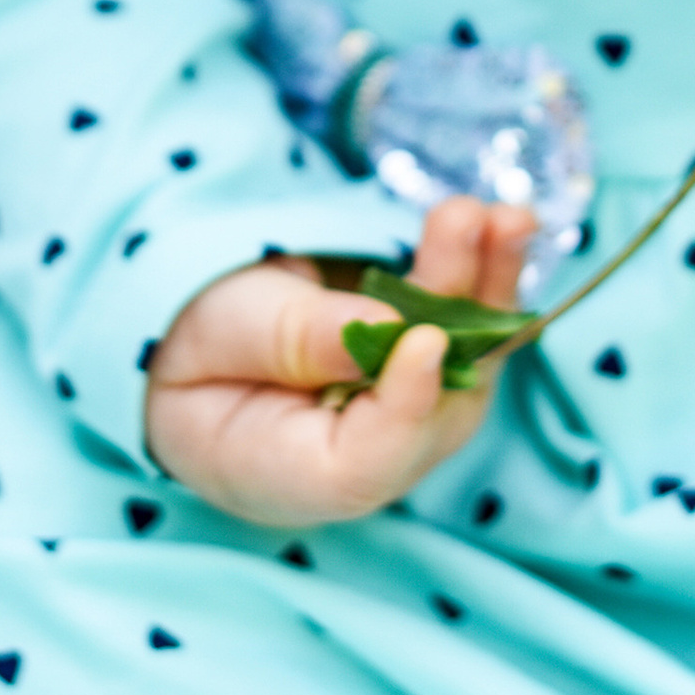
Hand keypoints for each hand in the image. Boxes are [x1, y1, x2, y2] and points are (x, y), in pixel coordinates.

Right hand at [143, 195, 536, 525]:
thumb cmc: (190, 341)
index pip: (363, 467)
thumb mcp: (221, 329)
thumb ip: (296, 335)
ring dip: (489, 286)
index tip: (425, 339)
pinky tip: (502, 224)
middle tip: (477, 230)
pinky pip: (464, 330)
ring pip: (463, 363)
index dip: (403, 410)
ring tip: (505, 218)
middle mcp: (364, 458)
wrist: (193, 324)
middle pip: (434, 408)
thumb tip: (388, 328)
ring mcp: (400, 412)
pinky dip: (485, 276)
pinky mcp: (420, 366)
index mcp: (291, 476)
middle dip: (463, 317)